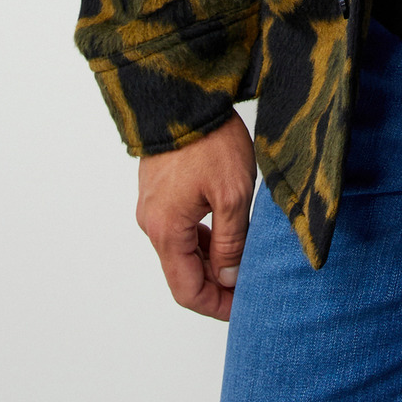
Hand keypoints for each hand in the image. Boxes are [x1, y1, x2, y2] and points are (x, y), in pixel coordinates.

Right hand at [135, 111, 257, 319]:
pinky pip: (178, 228)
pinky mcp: (158, 190)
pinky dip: (201, 239)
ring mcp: (152, 206)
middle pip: (183, 273)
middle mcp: (152, 223)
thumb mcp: (232, 195)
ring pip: (181, 250)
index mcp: (167, 231)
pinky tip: (224, 232)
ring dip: (209, 261)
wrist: (184, 94)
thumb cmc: (209, 141)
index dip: (217, 306)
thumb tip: (229, 279)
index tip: (244, 307)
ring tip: (243, 259)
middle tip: (249, 285)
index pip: (187, 291)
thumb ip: (231, 243)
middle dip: (216, 285)